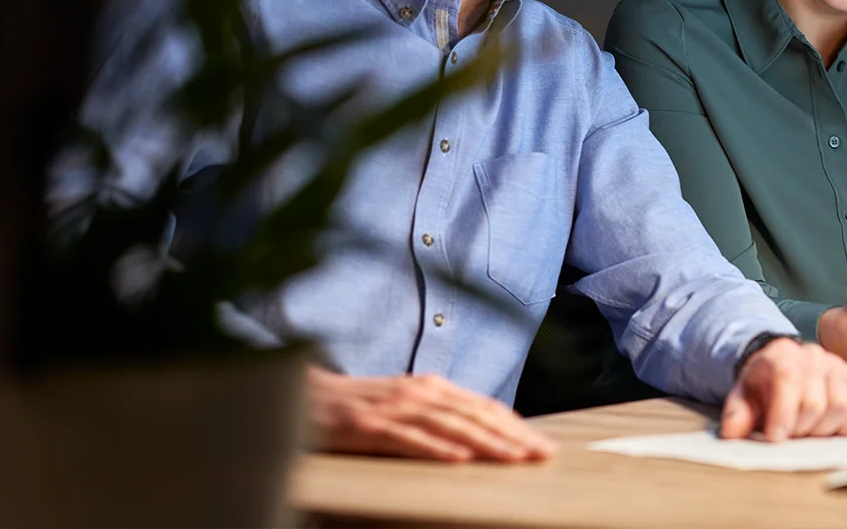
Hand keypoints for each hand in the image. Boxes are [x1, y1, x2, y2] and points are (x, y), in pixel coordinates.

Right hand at [306, 368, 556, 462]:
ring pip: (449, 426)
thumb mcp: (404, 405)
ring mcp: (394, 408)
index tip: (542, 444)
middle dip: (513, 436)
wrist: (303, 395)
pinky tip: (457, 460)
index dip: (516, 425)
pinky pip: (407, 439)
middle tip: (543, 455)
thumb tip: (478, 437)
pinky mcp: (368, 426)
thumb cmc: (357, 406)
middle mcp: (418, 392)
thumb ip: (438, 416)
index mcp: (430, 387)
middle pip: (474, 415)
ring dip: (485, 443)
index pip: (483, 407)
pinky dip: (435, 449)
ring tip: (514, 459)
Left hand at [719, 337, 846, 441]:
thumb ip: (737, 414)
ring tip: (810, 430)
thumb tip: (732, 433)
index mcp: (783, 355)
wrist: (782, 366)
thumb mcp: (743, 396)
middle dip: (801, 429)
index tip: (776, 438)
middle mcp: (814, 356)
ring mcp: (839, 366)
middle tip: (791, 436)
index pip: (789, 382)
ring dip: (825, 429)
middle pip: (816, 403)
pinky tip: (834, 426)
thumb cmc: (765, 384)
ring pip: (842, 406)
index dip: (783, 415)